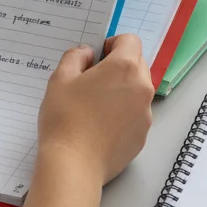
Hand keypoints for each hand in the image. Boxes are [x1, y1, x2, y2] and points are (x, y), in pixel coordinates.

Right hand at [37, 34, 154, 185]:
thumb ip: (76, 56)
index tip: (96, 58)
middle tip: (93, 81)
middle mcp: (142, 88)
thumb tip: (88, 54)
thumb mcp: (60, 78)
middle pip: (138, 64)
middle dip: (119, 66)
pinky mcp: (143, 135)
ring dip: (122, 90)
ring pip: (138, 91)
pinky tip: (101, 127)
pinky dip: (123, 114)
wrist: (74, 165)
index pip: (130, 41)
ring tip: (96, 106)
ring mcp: (146, 114)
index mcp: (125, 67)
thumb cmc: (65, 118)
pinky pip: (136, 114)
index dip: (113, 44)